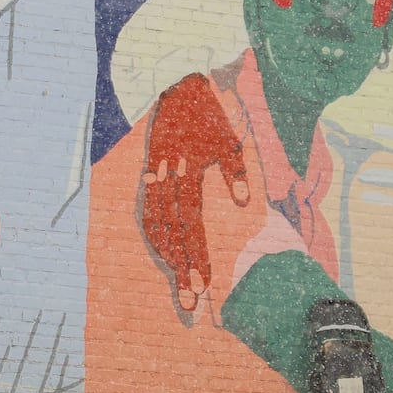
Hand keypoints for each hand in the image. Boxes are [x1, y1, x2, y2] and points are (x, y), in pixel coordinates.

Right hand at [140, 74, 249, 315]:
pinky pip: (146, 213)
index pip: (191, 224)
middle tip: (190, 303)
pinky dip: (155, 236)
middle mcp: (164, 180)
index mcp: (186, 173)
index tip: (205, 285)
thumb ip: (235, 172)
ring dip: (167, 258)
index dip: (197, 256)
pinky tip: (164, 254)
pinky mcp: (147, 176)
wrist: (175, 89)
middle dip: (181, 270)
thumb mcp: (229, 140)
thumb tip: (246, 204)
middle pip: (171, 234)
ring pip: (154, 227)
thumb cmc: (208, 117)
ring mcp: (152, 179)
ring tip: (178, 285)